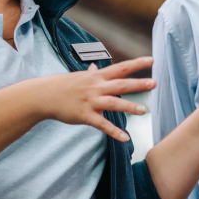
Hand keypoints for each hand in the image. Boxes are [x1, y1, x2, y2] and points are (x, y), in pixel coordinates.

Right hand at [37, 56, 155, 140]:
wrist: (44, 95)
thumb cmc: (63, 86)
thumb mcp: (80, 76)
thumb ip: (92, 73)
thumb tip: (95, 65)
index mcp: (97, 76)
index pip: (120, 68)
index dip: (136, 64)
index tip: (152, 60)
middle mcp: (96, 87)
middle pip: (120, 84)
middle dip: (138, 84)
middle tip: (154, 83)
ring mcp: (91, 101)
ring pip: (113, 103)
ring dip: (129, 107)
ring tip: (144, 110)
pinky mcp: (85, 115)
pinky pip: (102, 124)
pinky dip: (114, 132)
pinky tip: (125, 138)